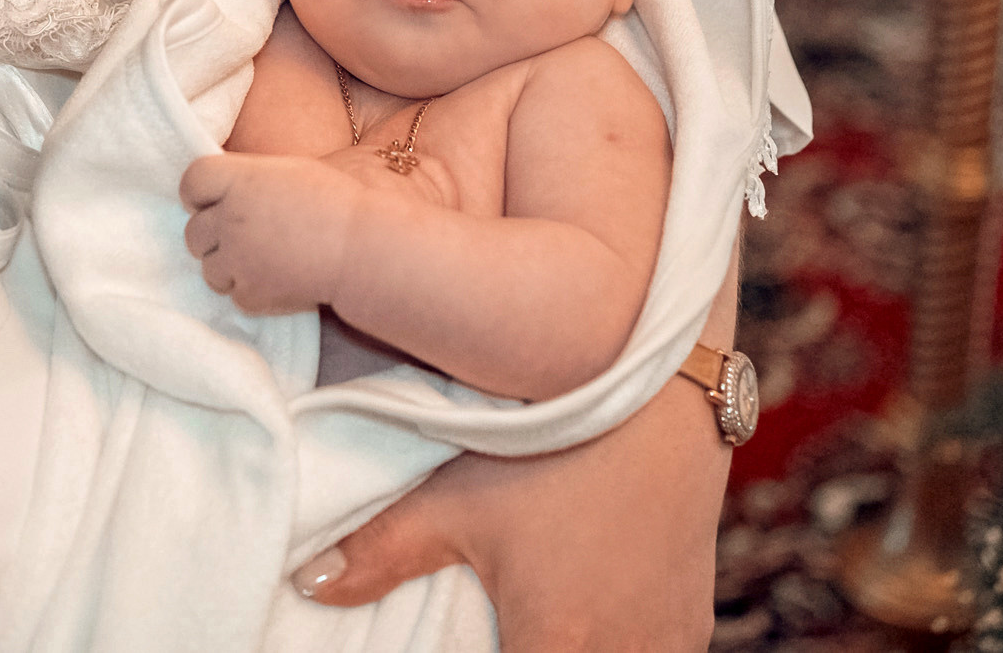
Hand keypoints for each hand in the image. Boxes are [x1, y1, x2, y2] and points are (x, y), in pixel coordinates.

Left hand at [178, 152, 356, 313]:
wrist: (361, 247)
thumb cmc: (334, 202)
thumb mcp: (286, 171)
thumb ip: (246, 179)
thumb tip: (220, 191)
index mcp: (238, 180)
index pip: (190, 182)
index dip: (200, 192)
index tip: (214, 198)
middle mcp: (229, 219)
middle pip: (193, 230)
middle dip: (213, 232)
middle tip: (245, 232)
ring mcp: (237, 260)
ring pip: (208, 267)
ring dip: (227, 263)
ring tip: (261, 257)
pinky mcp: (249, 295)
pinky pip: (233, 292)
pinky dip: (248, 287)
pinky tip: (274, 276)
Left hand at [288, 247, 742, 652]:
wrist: (665, 376)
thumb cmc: (557, 429)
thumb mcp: (458, 492)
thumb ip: (380, 549)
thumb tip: (308, 585)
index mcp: (557, 643)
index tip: (453, 639)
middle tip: (485, 625)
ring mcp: (669, 640)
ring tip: (522, 621)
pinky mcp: (694, 619)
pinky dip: (610, 647)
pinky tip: (583, 616)